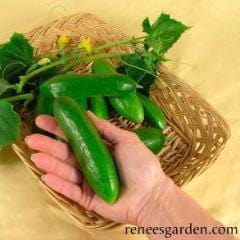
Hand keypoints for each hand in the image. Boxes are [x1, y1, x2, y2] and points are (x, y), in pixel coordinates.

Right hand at [25, 111, 169, 225]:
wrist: (151, 194)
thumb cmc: (142, 164)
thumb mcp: (126, 140)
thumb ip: (105, 128)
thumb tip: (87, 112)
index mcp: (99, 148)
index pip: (76, 136)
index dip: (60, 128)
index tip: (44, 119)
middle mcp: (91, 163)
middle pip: (66, 153)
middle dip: (49, 145)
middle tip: (32, 138)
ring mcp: (88, 181)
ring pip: (66, 171)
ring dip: (50, 163)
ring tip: (35, 154)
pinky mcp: (87, 198)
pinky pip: (70, 191)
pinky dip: (59, 184)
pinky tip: (46, 175)